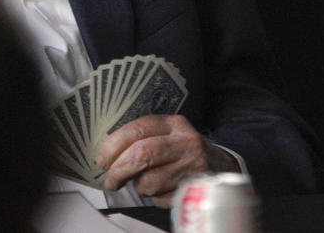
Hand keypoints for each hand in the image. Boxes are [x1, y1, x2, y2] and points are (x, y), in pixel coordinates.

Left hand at [96, 114, 238, 207]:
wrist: (222, 168)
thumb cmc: (183, 150)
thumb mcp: (167, 133)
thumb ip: (141, 137)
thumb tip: (106, 153)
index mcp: (174, 124)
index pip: (138, 130)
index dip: (113, 146)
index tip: (102, 159)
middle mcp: (186, 143)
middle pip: (142, 154)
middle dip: (119, 170)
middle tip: (110, 179)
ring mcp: (193, 167)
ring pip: (149, 181)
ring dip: (138, 186)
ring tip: (143, 181)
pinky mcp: (196, 190)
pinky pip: (161, 199)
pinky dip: (154, 197)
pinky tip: (161, 188)